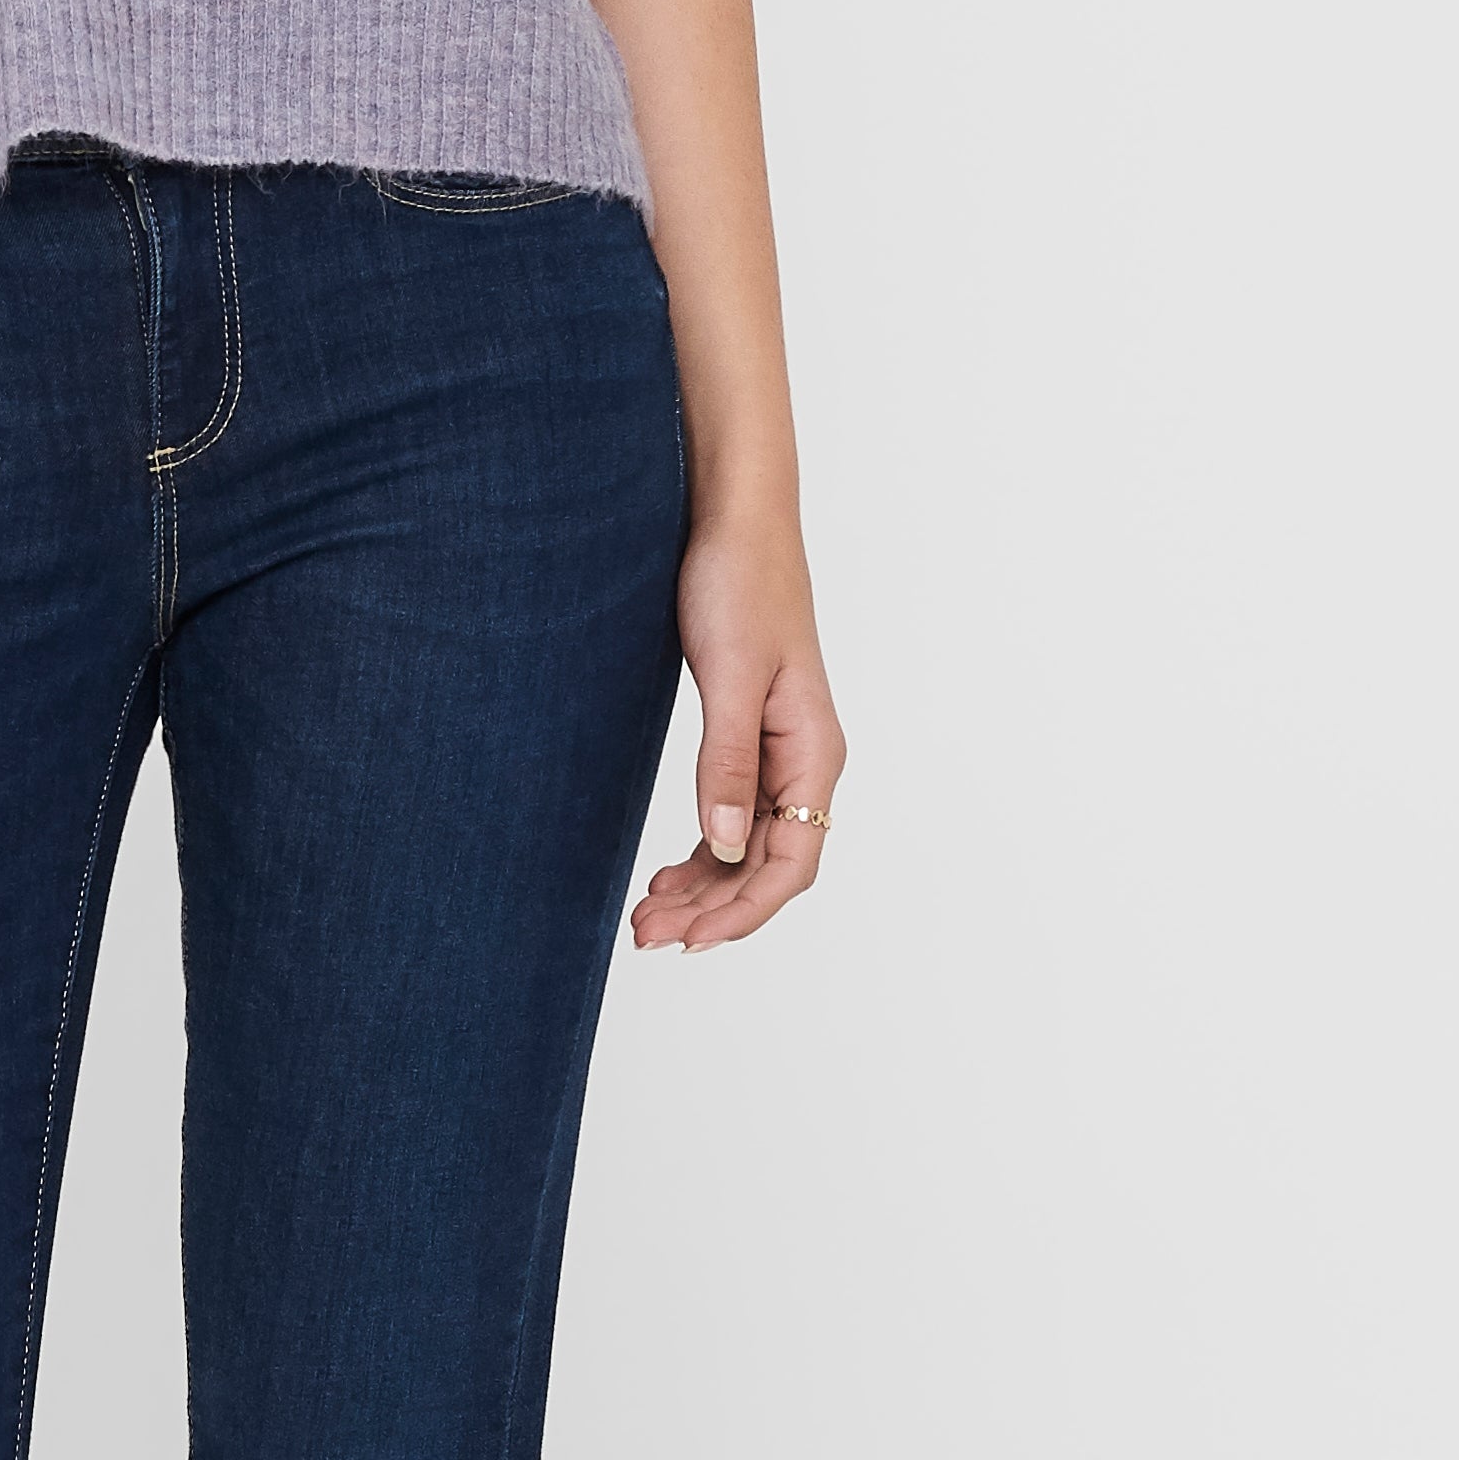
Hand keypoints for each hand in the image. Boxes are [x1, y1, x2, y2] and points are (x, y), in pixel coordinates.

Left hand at [630, 512, 844, 954]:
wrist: (735, 518)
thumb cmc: (741, 583)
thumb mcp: (732, 675)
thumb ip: (728, 762)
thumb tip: (720, 846)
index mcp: (814, 753)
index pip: (790, 863)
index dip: (743, 911)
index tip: (690, 941)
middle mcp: (804, 761)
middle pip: (766, 864)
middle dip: (711, 908)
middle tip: (645, 935)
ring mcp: (778, 750)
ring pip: (746, 845)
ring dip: (703, 885)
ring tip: (647, 916)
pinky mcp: (749, 733)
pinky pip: (733, 813)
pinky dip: (702, 848)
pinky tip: (667, 869)